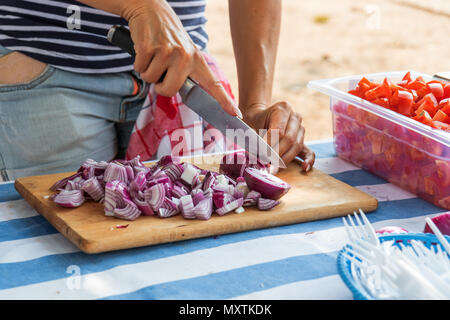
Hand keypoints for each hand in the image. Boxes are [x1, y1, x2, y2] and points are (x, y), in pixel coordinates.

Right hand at [122, 0, 239, 116]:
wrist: (151, 10)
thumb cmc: (167, 37)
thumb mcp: (184, 53)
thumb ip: (185, 73)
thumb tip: (176, 92)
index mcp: (197, 60)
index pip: (213, 84)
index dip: (224, 100)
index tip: (235, 113)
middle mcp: (185, 56)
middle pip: (169, 90)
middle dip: (160, 86)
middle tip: (161, 71)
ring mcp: (168, 51)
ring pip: (151, 79)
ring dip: (148, 71)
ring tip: (154, 55)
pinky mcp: (150, 47)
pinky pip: (140, 69)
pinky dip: (139, 63)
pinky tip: (146, 49)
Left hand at [243, 102, 314, 170]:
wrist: (260, 118)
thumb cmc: (255, 122)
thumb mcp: (251, 124)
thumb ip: (255, 136)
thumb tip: (260, 152)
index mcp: (283, 108)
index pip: (279, 130)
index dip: (271, 144)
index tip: (263, 154)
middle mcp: (295, 117)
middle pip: (289, 139)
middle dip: (278, 153)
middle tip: (268, 163)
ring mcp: (300, 128)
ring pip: (297, 146)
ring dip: (285, 158)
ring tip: (274, 167)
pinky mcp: (302, 140)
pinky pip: (309, 151)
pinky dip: (308, 160)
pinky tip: (304, 168)